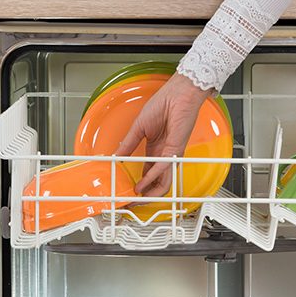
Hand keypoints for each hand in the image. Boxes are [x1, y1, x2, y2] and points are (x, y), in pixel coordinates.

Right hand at [116, 73, 212, 196]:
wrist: (178, 94)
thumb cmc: (164, 104)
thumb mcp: (139, 127)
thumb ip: (128, 144)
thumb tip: (116, 157)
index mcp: (155, 149)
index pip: (146, 172)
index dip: (138, 183)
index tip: (127, 190)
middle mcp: (163, 155)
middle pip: (156, 182)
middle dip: (144, 194)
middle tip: (132, 202)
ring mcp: (170, 154)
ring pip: (163, 181)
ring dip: (149, 192)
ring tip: (137, 199)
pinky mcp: (175, 151)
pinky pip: (162, 168)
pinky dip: (151, 177)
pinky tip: (142, 183)